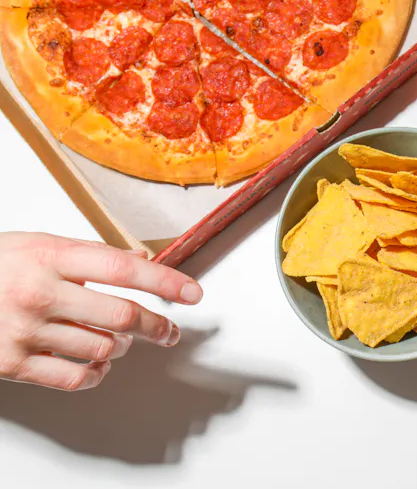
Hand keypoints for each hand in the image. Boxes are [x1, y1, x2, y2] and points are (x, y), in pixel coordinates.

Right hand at [0, 232, 202, 390]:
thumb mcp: (37, 244)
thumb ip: (89, 254)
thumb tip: (140, 260)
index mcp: (48, 256)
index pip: (122, 269)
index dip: (164, 282)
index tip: (193, 293)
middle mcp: (38, 293)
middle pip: (121, 316)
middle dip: (156, 326)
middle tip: (169, 330)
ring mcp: (23, 331)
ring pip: (102, 349)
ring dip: (121, 347)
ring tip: (117, 339)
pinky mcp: (11, 363)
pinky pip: (74, 377)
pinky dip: (96, 373)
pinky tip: (97, 362)